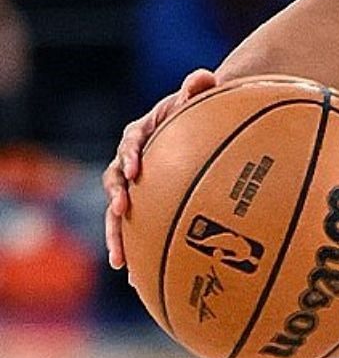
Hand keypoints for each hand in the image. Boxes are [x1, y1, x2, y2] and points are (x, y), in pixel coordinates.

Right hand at [102, 68, 218, 271]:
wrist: (199, 125)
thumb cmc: (200, 110)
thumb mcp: (199, 96)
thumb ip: (198, 87)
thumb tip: (204, 76)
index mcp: (143, 132)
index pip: (131, 142)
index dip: (130, 156)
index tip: (135, 172)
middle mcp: (132, 160)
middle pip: (115, 183)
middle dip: (115, 202)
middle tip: (120, 216)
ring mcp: (136, 185)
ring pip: (119, 213)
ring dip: (118, 236)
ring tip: (121, 262)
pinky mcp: (145, 204)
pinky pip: (137, 229)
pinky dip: (138, 251)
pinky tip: (140, 281)